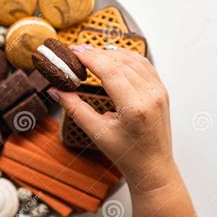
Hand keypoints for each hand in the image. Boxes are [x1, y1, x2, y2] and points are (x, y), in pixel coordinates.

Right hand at [48, 45, 175, 192]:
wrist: (153, 166)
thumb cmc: (128, 154)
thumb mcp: (97, 133)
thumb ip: (74, 108)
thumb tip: (55, 90)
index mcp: (134, 108)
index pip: (110, 70)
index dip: (90, 57)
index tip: (73, 52)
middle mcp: (150, 96)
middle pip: (120, 62)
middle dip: (96, 53)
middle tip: (76, 50)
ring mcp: (159, 91)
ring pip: (133, 59)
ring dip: (111, 52)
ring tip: (91, 52)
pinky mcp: (161, 90)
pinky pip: (144, 64)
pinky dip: (127, 57)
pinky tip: (113, 57)